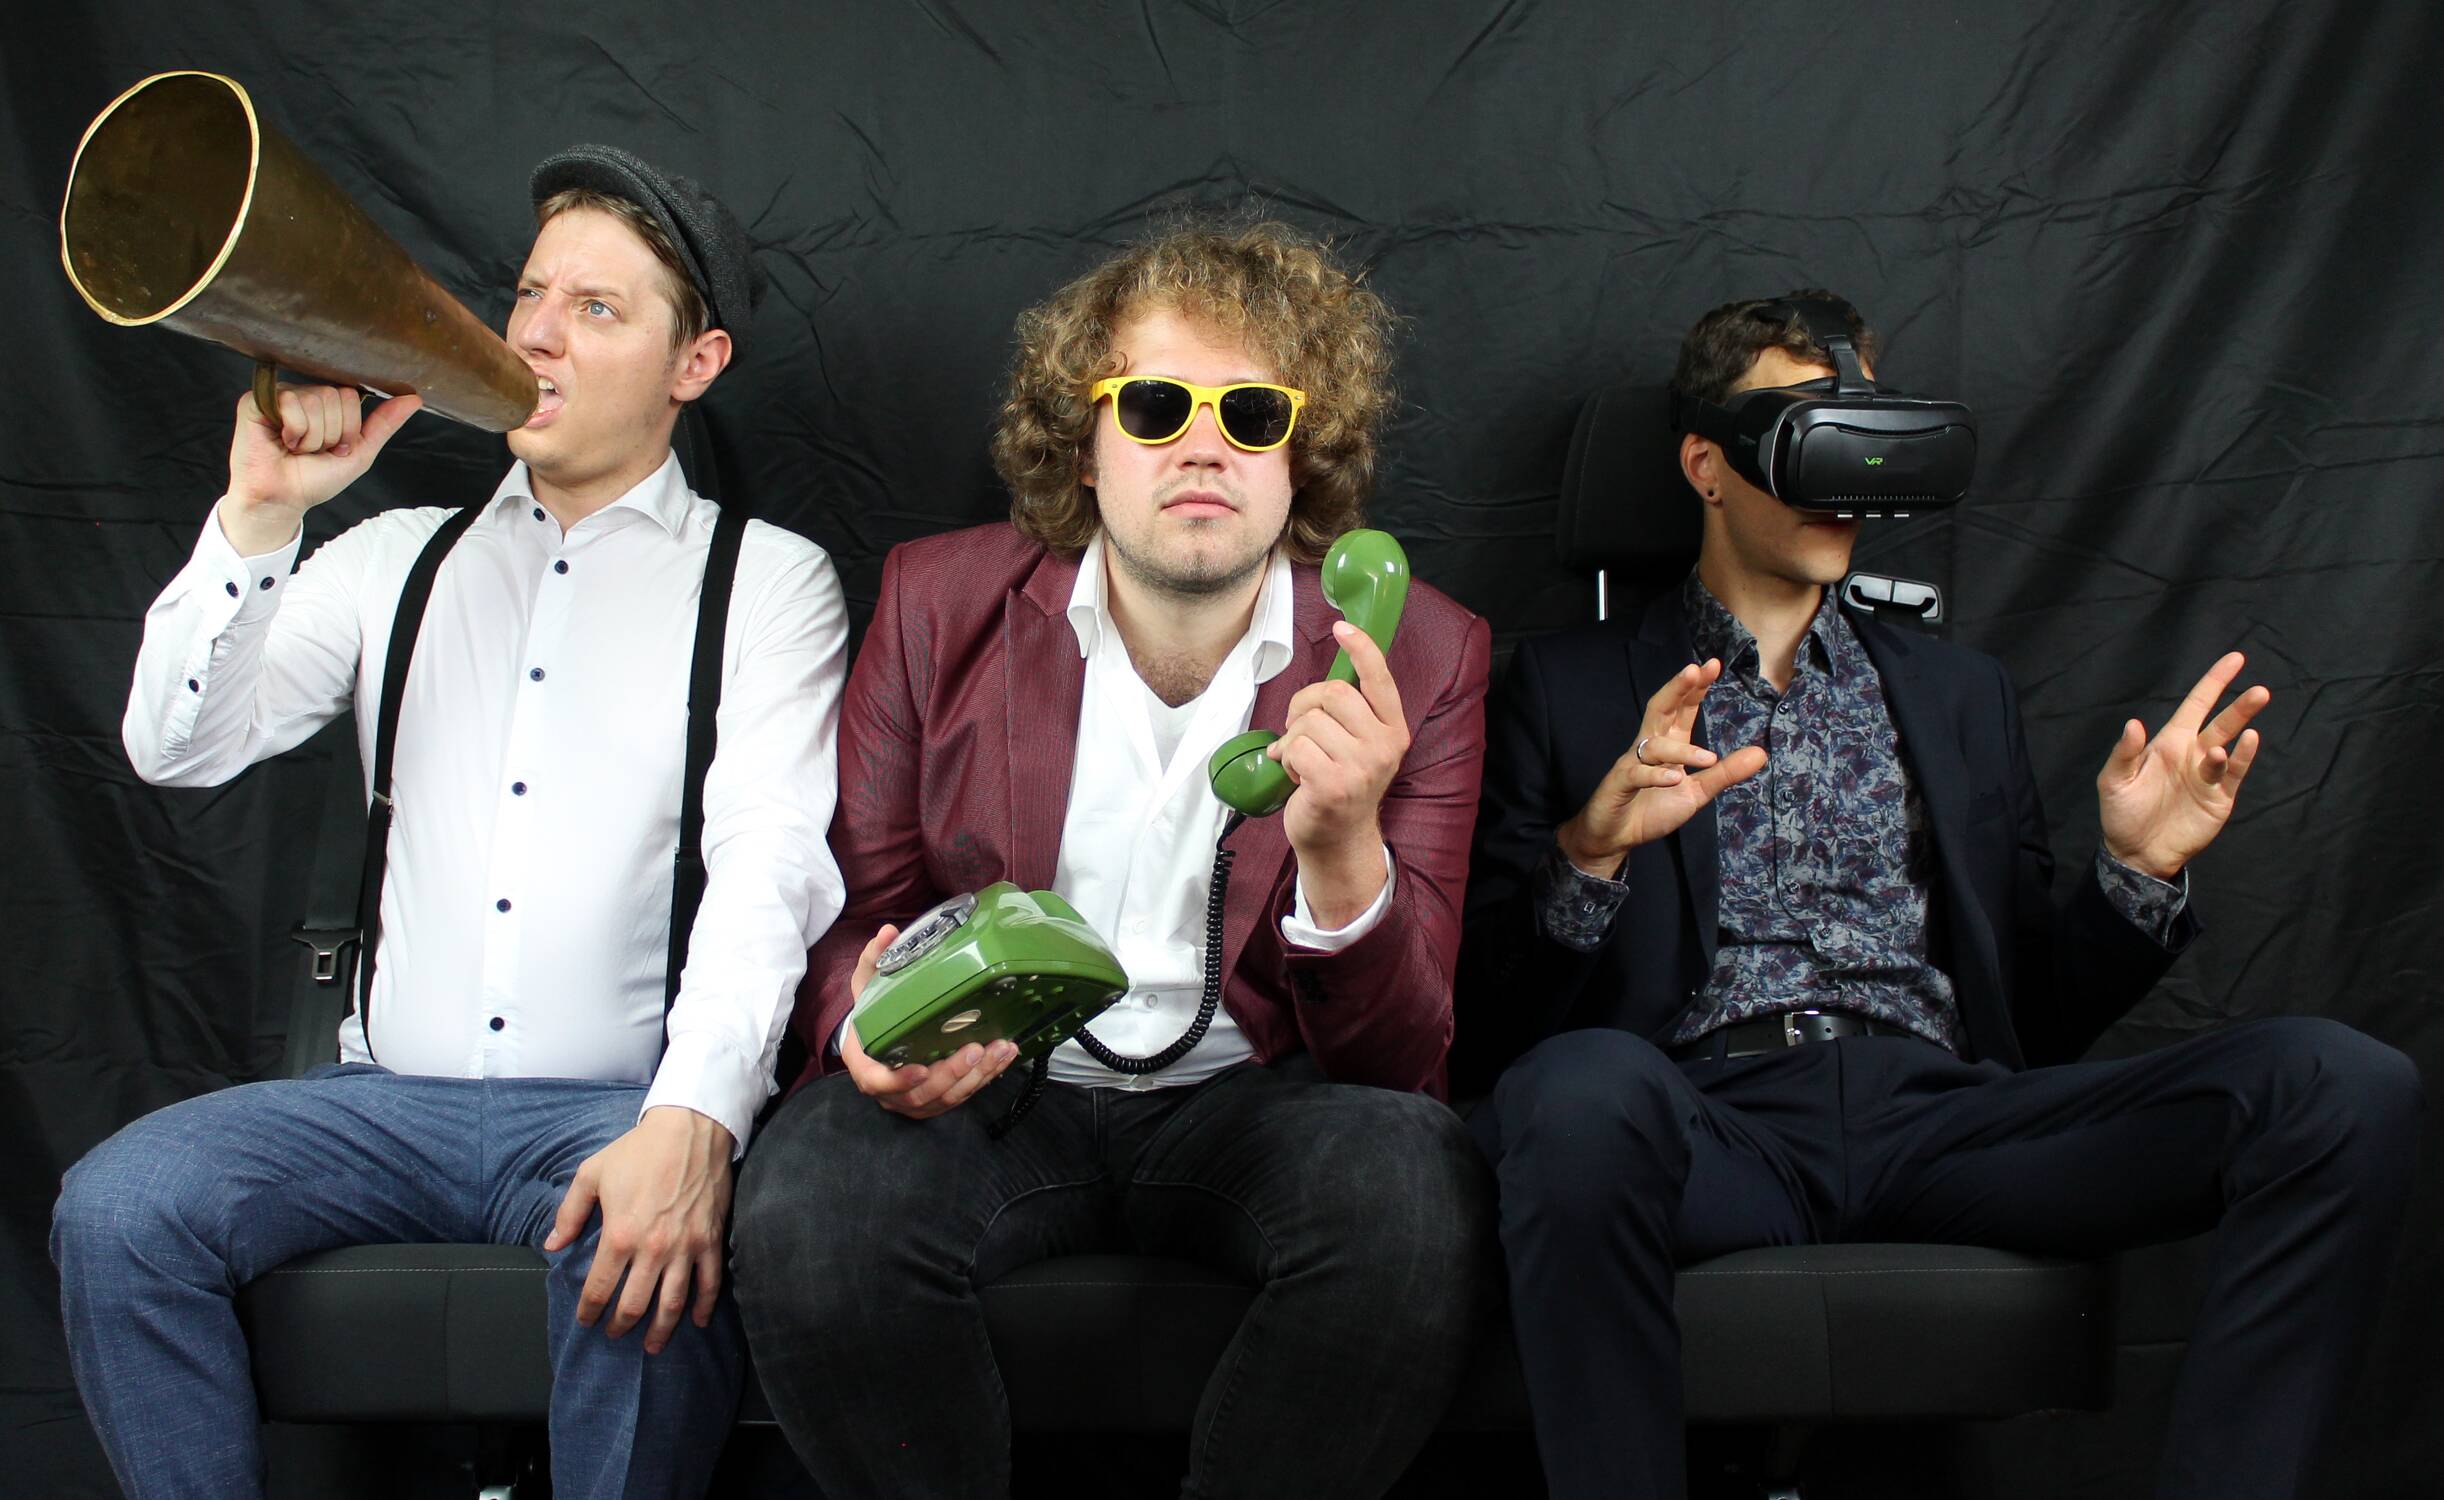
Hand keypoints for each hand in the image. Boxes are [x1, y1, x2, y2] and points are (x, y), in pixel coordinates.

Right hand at [222, 384, 420, 554]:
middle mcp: (304, 394)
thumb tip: (414, 398)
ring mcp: (279, 396)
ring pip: (315, 400)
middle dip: (331, 433)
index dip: (348, 428)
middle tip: (312, 450)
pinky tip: (282, 441)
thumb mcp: (359, 452)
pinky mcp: (257, 401)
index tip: (334, 447)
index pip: (352, 396)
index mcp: (327, 404)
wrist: (284, 498)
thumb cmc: (316, 478)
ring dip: (312, 436)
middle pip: (335, 396)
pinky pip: (290, 402)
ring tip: (297, 448)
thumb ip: (384, 424)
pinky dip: (294, 430)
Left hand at [544, 1104, 734, 1354]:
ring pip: (672, 1304)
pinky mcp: (710, 1241)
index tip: (586, 1320)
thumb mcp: (592, 1173)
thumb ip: (569, 1213)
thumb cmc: (638, 1151)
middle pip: (635, 1305)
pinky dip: (704, 1308)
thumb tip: (553, 1245)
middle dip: (621, 1325)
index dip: (590, 1311)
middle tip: (615, 1333)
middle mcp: (652, 1250)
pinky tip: (698, 1322)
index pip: (600, 1288)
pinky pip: (709, 1284)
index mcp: (619, 1236)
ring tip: (653, 1346)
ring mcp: (685, 1248)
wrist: (690, 1128)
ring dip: (661, 1331)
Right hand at [839, 923, 1023, 1117]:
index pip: (877, 1082)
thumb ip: (875, 959)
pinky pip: (963, 1093)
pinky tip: (1003, 1056)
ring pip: (947, 1097)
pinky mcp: (938, 1098)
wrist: (877, 1036)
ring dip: (976, 1076)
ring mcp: (915, 1099)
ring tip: (998, 1049)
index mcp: (867, 1065)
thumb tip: (887, 932)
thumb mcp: (867, 984)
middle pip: (921, 1095)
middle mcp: (891, 1089)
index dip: (898, 1081)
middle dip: (952, 1074)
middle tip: (975, 1050)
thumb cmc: (872, 1012)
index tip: (921, 1069)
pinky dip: (986, 1076)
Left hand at [1273, 620, 1406, 920]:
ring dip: (1292, 739)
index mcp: (1394, 730)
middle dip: (1303, 706)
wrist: (1338, 840)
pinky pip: (1295, 747)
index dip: (1362, 648)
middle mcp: (1384, 746)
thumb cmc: (1341, 784)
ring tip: (1300, 760)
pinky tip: (1294, 775)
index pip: (1380, 679)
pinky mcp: (1333, 784)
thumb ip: (1349, 714)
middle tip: (1300, 732)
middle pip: (1332, 692)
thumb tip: (1319, 687)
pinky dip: (1285, 758)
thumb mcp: (1359, 746)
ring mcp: (1361, 766)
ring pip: (1308, 720)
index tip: (1342, 627)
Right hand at [1556, 658, 1767, 876]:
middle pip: (1660, 708)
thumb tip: (1761, 753)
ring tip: (1708, 758)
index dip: (1696, 687)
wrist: (1614, 837)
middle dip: (1678, 688)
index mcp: (1668, 744)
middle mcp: (1649, 747)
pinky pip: (1637, 774)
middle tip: (1695, 669)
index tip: (1713, 665)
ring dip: (1682, 749)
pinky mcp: (1619, 784)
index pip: (1682, 709)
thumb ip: (1724, 774)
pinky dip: (1656, 775)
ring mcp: (1632, 763)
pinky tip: (1676, 779)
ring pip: (1654, 745)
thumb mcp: (1696, 793)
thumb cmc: (1652, 810)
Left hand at [2097, 650, 2267, 879]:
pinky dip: (2242, 756)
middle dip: (2240, 704)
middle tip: (2260, 690)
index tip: (2236, 659)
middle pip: (2221, 722)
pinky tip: (2248, 741)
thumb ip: (2124, 753)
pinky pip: (2235, 772)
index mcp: (2169, 743)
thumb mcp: (2114, 781)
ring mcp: (2208, 775)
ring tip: (2253, 706)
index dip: (2214, 682)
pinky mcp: (2220, 797)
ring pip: (2232, 744)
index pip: (2196, 705)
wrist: (2137, 853)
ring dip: (2243, 725)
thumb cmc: (2121, 814)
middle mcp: (2193, 754)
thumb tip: (2134, 723)